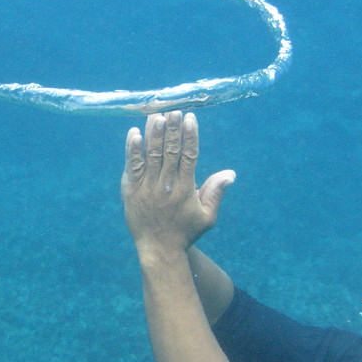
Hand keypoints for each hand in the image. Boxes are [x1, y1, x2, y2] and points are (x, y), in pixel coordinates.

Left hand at [120, 111, 235, 256]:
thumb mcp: (207, 216)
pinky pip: (132, 167)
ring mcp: (147, 187)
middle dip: (172, 130)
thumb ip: (216, 192)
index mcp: (186, 188)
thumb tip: (231, 174)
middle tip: (174, 111)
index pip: (189, 156)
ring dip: (154, 134)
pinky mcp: (131, 190)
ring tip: (156, 116)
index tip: (190, 118)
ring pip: (151, 155)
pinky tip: (133, 134)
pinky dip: (132, 150)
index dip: (190, 136)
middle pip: (170, 152)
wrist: (159, 250)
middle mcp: (167, 185)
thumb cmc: (185, 232)